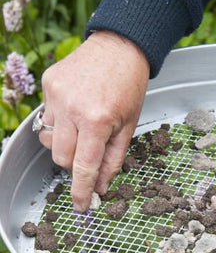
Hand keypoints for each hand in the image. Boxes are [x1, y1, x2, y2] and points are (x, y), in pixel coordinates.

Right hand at [38, 30, 149, 211]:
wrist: (120, 47)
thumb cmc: (129, 87)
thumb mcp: (129, 127)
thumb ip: (113, 160)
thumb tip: (99, 186)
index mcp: (96, 121)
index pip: (83, 166)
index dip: (81, 190)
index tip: (80, 206)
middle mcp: (72, 108)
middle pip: (62, 157)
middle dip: (75, 164)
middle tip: (90, 154)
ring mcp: (56, 95)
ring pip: (51, 139)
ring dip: (67, 142)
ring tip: (84, 127)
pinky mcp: (48, 84)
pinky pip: (48, 117)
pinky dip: (61, 121)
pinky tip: (77, 108)